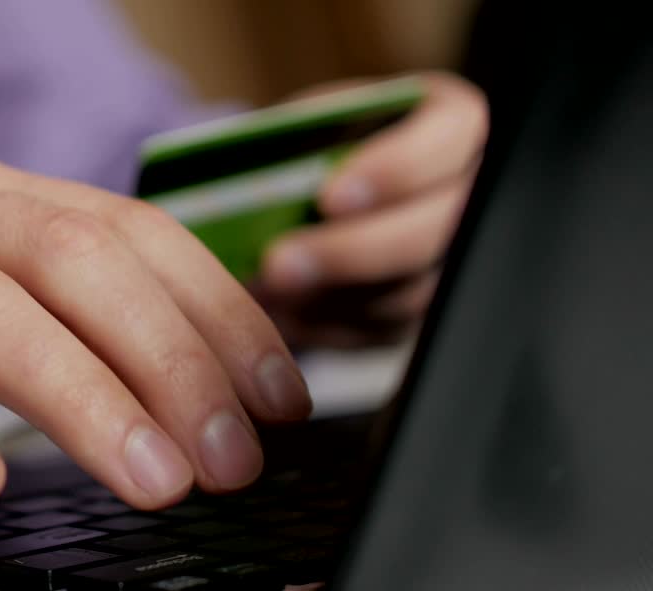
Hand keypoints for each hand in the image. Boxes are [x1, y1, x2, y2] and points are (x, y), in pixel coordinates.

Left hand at [256, 71, 488, 348]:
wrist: (315, 183)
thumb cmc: (318, 139)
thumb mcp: (310, 121)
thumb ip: (298, 137)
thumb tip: (261, 175)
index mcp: (452, 122)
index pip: (450, 138)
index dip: (395, 170)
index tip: (328, 196)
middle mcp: (467, 193)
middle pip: (433, 233)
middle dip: (351, 254)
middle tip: (278, 264)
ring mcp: (450, 259)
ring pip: (408, 294)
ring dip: (330, 299)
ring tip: (266, 290)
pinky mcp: (420, 310)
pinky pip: (381, 330)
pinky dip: (326, 325)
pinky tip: (280, 313)